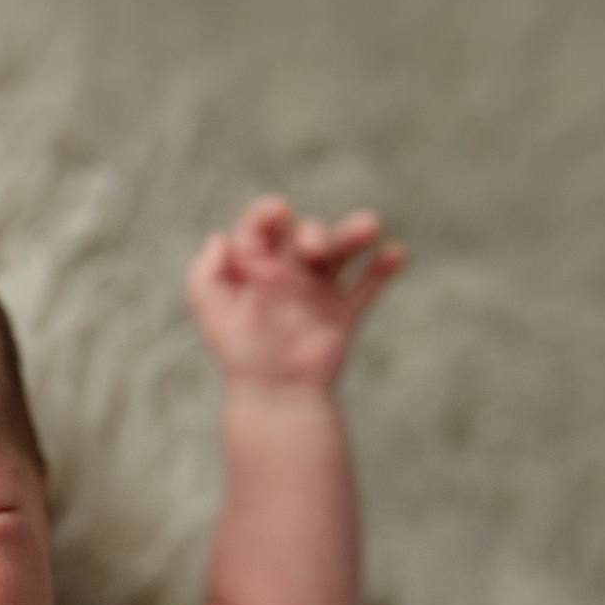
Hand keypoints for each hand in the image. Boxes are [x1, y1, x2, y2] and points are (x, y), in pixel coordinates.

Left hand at [187, 195, 406, 391]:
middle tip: (315, 250)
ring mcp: (318, 292)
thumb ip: (206, 274)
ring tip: (371, 225)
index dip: (269, 213)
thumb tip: (219, 237)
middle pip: (307, 234)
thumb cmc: (240, 352)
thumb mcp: (212, 310)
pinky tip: (398, 253)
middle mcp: (287, 273)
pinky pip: (367, 287)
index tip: (280, 210)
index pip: (263, 227)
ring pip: (341, 253)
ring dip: (356, 234)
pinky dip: (384, 269)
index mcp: (254, 267)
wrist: (275, 394)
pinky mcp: (342, 314)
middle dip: (316, 232)